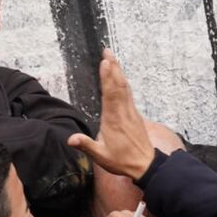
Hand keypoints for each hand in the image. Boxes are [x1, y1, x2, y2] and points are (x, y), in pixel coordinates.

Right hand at [68, 50, 154, 180]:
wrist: (145, 165)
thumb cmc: (122, 160)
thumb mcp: (101, 156)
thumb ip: (86, 145)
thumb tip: (70, 139)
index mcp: (113, 119)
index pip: (110, 94)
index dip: (107, 77)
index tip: (105, 62)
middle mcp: (123, 112)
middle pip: (118, 85)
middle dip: (113, 67)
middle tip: (108, 51)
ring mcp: (131, 112)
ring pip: (125, 87)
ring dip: (118, 71)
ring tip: (113, 58)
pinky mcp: (135, 114)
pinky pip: (128, 93)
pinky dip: (123, 82)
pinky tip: (121, 77)